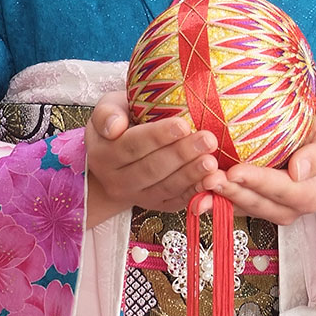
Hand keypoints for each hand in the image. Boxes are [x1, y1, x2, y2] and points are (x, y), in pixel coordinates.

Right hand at [84, 92, 219, 226]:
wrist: (115, 160)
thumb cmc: (119, 123)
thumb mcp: (107, 109)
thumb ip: (106, 114)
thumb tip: (115, 127)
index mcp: (103, 154)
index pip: (132, 146)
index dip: (158, 137)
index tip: (183, 125)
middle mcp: (117, 181)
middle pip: (151, 169)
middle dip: (182, 154)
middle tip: (208, 139)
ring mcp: (137, 196)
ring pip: (165, 188)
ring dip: (191, 175)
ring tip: (212, 160)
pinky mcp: (155, 206)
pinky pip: (176, 202)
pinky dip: (196, 192)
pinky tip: (212, 180)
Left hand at [199, 108, 315, 223]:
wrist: (315, 134)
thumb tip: (299, 171)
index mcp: (312, 191)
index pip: (287, 191)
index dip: (261, 183)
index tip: (237, 171)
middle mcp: (292, 205)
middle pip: (262, 204)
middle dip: (234, 193)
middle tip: (210, 178)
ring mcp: (271, 206)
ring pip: (245, 207)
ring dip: (221, 198)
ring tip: (201, 184)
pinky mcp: (254, 201)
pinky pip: (233, 204)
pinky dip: (214, 199)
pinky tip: (196, 190)